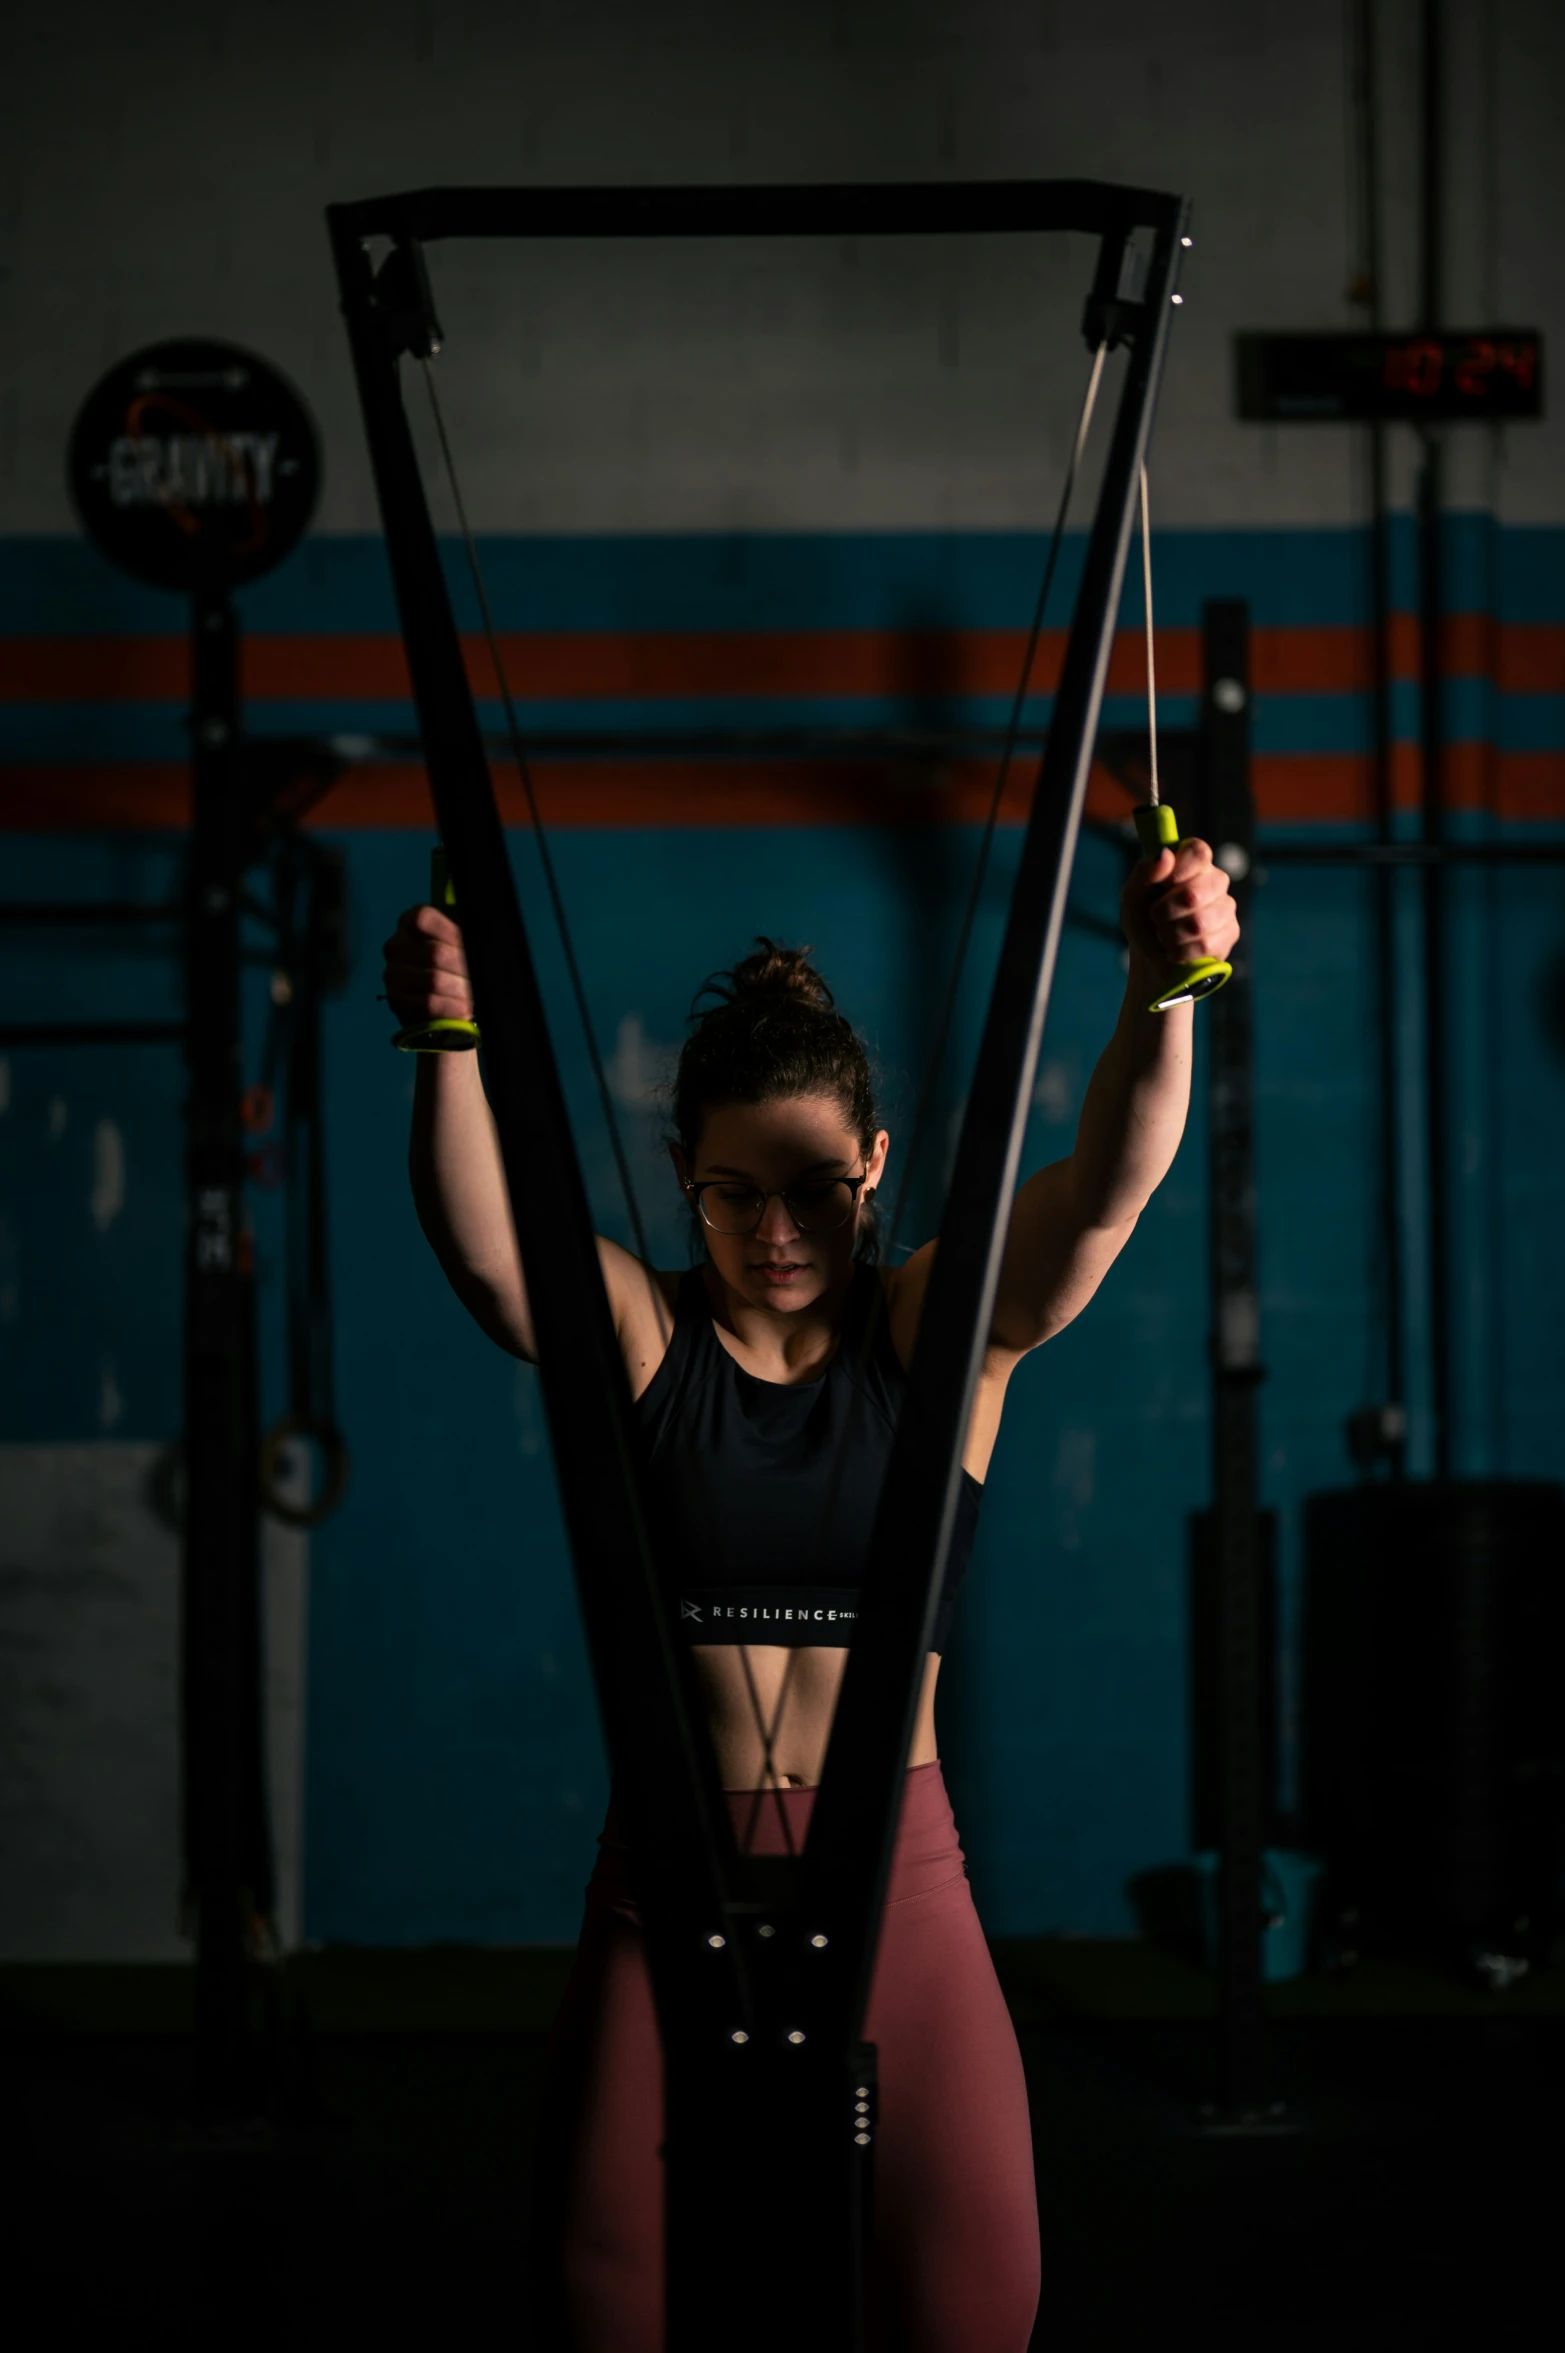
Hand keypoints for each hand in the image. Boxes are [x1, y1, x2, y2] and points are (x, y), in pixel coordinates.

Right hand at [381, 904, 472, 1029]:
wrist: (451, 1000)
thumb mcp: (464, 942)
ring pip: (432, 980)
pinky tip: (465, 1009)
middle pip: (434, 953)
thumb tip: (478, 929)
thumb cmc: (461, 963)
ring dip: (460, 988)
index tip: (469, 946)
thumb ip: (464, 934)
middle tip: (481, 976)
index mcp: (410, 922)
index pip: (422, 918)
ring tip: (475, 994)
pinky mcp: (395, 999)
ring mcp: (392, 973)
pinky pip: (427, 1003)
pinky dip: (451, 1007)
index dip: (448, 931)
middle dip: (463, 967)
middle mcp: (396, 945)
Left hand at [1120, 834, 1239, 982]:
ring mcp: (1226, 907)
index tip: (1165, 883)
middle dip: (1166, 911)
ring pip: (1199, 923)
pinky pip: (1205, 944)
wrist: (1149, 955)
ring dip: (1170, 934)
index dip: (1180, 869)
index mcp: (1192, 863)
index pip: (1198, 852)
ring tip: (1164, 935)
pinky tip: (1176, 949)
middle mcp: (1214, 880)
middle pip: (1195, 893)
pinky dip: (1181, 951)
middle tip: (1155, 916)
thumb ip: (1144, 872)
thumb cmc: (1142, 918)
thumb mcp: (1133, 894)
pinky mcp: (1230, 933)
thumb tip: (1165, 854)